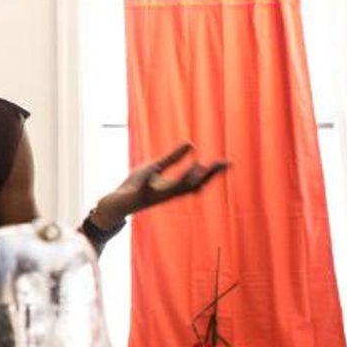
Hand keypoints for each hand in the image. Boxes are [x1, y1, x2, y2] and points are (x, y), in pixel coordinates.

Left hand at [92, 143, 229, 227]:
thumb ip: (173, 158)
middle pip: (192, 185)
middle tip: (221, 164)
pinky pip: (144, 190)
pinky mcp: (138, 196)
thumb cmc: (137, 185)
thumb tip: (192, 144)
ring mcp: (154, 196)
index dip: (213, 172)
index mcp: (173, 186)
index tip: (228, 163)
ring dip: (186, 179)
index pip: (198, 179)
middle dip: (207, 175)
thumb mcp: (157, 167)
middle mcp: (168, 193)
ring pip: (174, 190)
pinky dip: (148, 182)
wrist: (118, 202)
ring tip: (198, 166)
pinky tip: (152, 173)